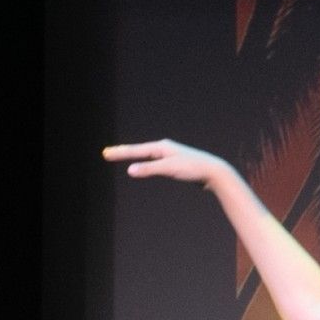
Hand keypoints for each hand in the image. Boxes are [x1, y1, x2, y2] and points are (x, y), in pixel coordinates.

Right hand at [102, 140, 229, 186]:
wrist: (213, 171)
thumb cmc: (192, 169)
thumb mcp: (169, 169)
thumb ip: (149, 169)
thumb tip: (130, 170)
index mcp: (161, 147)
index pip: (136, 150)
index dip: (120, 153)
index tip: (105, 154)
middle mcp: (165, 148)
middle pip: (139, 151)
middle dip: (123, 152)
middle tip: (107, 154)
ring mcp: (170, 155)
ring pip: (147, 156)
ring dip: (134, 156)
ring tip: (122, 155)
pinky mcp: (175, 163)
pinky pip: (155, 162)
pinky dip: (145, 163)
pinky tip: (145, 166)